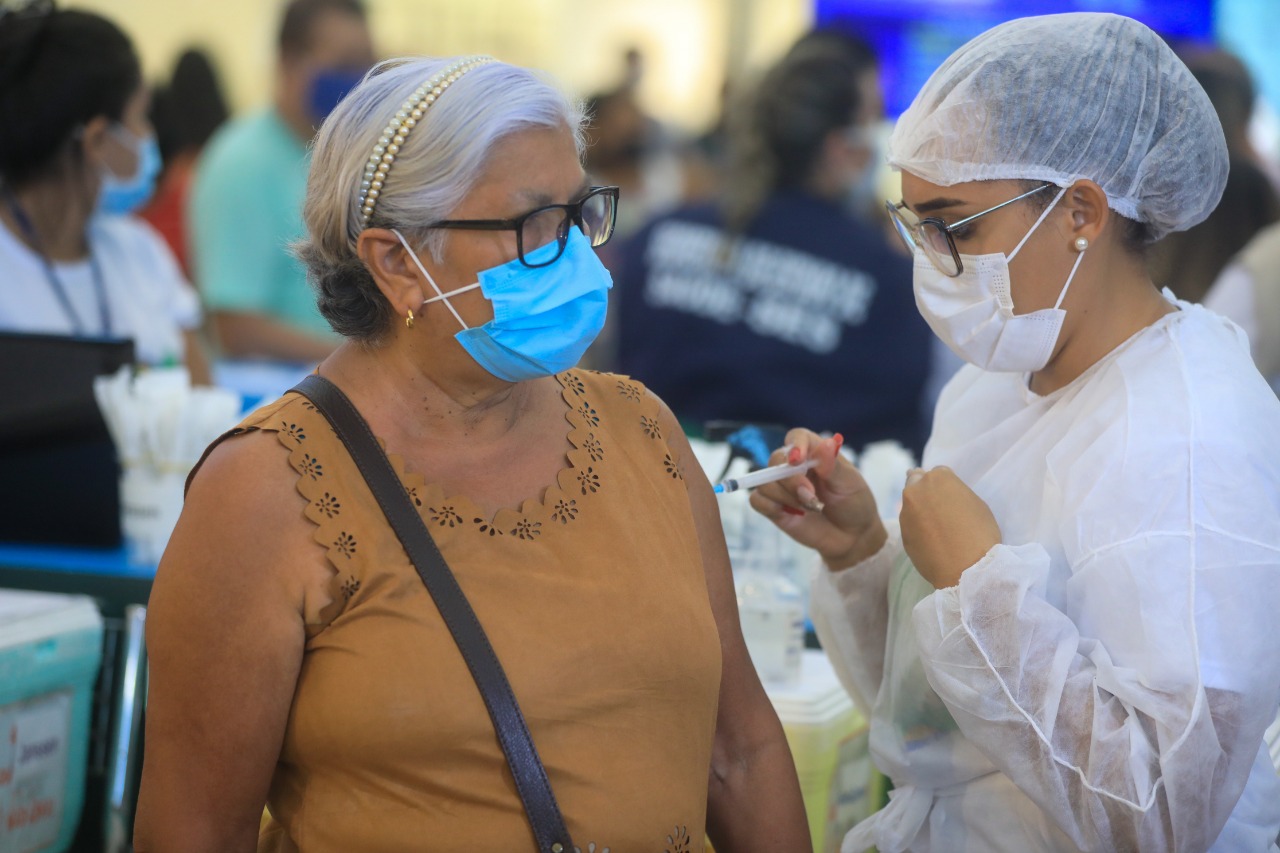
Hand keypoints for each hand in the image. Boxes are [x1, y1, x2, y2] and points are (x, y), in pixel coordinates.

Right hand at [749, 429, 886, 570]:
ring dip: (787, 497)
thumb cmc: (854, 503)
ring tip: (811, 508)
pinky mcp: (774, 507)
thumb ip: (832, 465)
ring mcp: (782, 487)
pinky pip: (757, 500)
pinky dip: (771, 506)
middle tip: (810, 495)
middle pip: (776, 460)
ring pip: (765, 482)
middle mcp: (794, 467)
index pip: (797, 437)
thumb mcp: (849, 483)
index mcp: (814, 453)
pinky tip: (794, 514)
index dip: (795, 445)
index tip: (799, 460)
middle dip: (791, 480)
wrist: (852, 535)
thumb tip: (826, 443)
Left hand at [899, 466, 1000, 588]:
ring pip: (911, 504)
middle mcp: (916, 489)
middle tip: (936, 506)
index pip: (938, 474)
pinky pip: (909, 524)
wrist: (966, 569)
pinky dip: (917, 527)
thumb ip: (955, 493)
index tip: (949, 496)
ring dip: (919, 509)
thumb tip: (944, 494)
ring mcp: (905, 511)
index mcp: (938, 477)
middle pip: (916, 482)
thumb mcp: (976, 504)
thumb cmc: (980, 533)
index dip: (945, 485)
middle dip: (924, 490)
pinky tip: (931, 539)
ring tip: (936, 527)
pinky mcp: (901, 532)